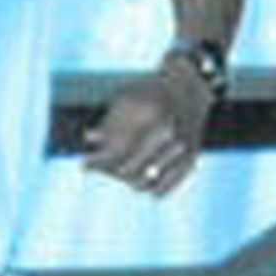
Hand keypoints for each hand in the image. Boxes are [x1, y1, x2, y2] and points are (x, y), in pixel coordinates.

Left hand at [83, 60, 212, 196]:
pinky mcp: (191, 161)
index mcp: (149, 114)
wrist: (189, 86)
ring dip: (127, 180)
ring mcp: (182, 149)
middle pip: (130, 169)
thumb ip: (109, 121)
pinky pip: (163, 188)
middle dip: (109, 171)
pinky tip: (137, 180)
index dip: (98, 161)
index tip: (84, 164)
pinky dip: (147, 188)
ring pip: (145, 182)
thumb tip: (89, 140)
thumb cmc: (151, 90)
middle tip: (99, 168)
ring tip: (117, 171)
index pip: (117, 150)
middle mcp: (168, 133)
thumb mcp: (127, 98)